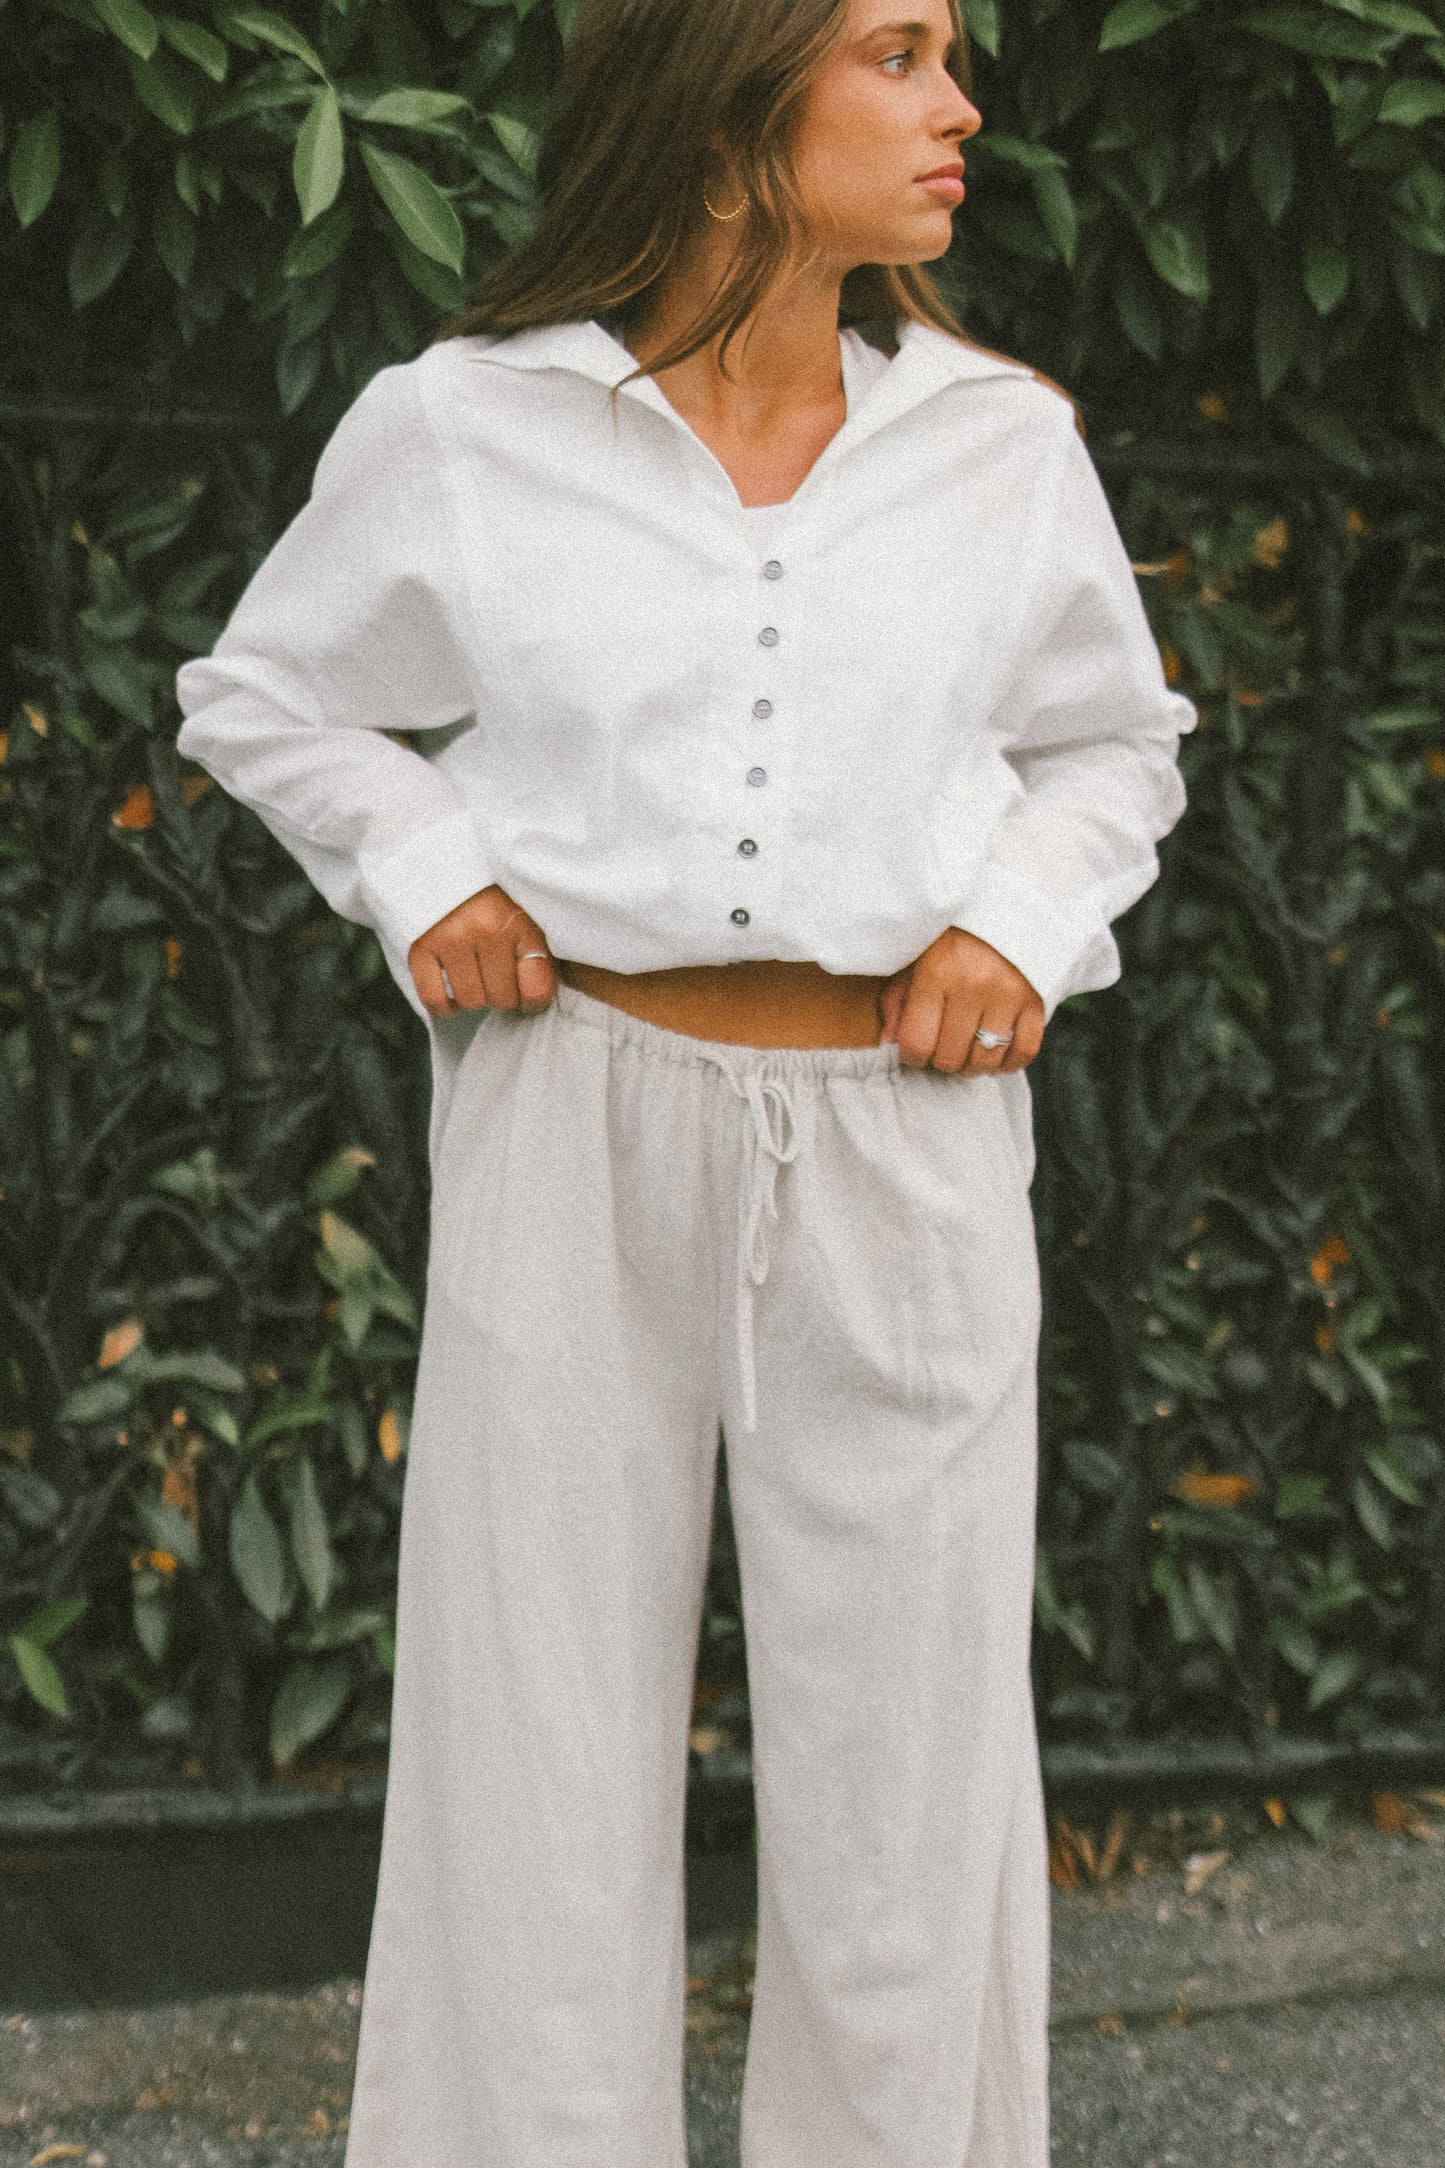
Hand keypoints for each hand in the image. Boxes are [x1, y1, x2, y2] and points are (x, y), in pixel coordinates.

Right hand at [407, 885, 555, 1018]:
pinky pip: (435, 999)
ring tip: (475, 971)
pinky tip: (452, 988)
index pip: (536, 991)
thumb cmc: (498, 893)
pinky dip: (444, 1004)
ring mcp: (451, 938)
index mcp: (522, 922)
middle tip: (496, 970)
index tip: (527, 988)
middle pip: (502, 1000)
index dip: (533, 998)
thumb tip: (543, 996)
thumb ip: (542, 949)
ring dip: (473, 994)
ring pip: (470, 1001)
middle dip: (502, 992)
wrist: (449, 857)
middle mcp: (487, 930)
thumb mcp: (530, 911)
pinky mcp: (421, 946)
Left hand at [877, 928, 1044, 1074]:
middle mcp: (973, 985)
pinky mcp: (1037, 1000)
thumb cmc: (953, 934)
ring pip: (986, 1060)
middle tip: (943, 1048)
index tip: (915, 1050)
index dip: (912, 1057)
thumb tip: (890, 1040)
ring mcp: (1009, 994)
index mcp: (936, 973)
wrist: (1007, 903)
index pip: (917, 1042)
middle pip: (950, 1057)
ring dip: (973, 1065)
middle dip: (942, 1060)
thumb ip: (898, 997)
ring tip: (968, 1051)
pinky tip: (997, 1056)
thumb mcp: (916, 955)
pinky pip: (1024, 1051)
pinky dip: (1009, 1063)